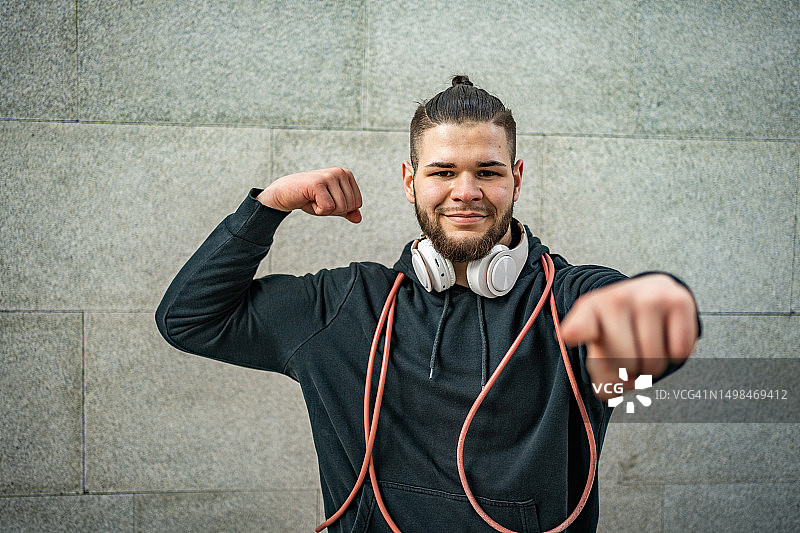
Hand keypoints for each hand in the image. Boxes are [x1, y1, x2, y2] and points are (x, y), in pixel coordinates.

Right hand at [256, 167, 362, 222]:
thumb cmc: (309, 198)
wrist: (285, 193)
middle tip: (319, 200)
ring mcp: (329, 176)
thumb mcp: (331, 206)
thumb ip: (347, 211)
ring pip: (340, 207)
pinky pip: (328, 208)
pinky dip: (318, 210)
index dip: (341, 208)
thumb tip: (359, 219)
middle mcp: (340, 172)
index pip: (357, 203)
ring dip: (325, 210)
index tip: (327, 200)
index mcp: (347, 175)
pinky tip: (309, 200)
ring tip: (314, 199)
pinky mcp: (318, 183)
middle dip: (334, 210)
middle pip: (349, 206)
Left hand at [559, 274, 698, 399]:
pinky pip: (679, 351)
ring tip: (646, 347)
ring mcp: (648, 297)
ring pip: (654, 361)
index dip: (577, 331)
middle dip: (630, 372)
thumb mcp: (600, 346)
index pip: (581, 324)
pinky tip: (666, 338)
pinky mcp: (678, 301)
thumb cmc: (619, 327)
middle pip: (625, 364)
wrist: (650, 292)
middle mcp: (616, 299)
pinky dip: (674, 355)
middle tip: (630, 356)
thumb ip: (601, 376)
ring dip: (652, 367)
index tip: (571, 335)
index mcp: (589, 310)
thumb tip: (618, 389)